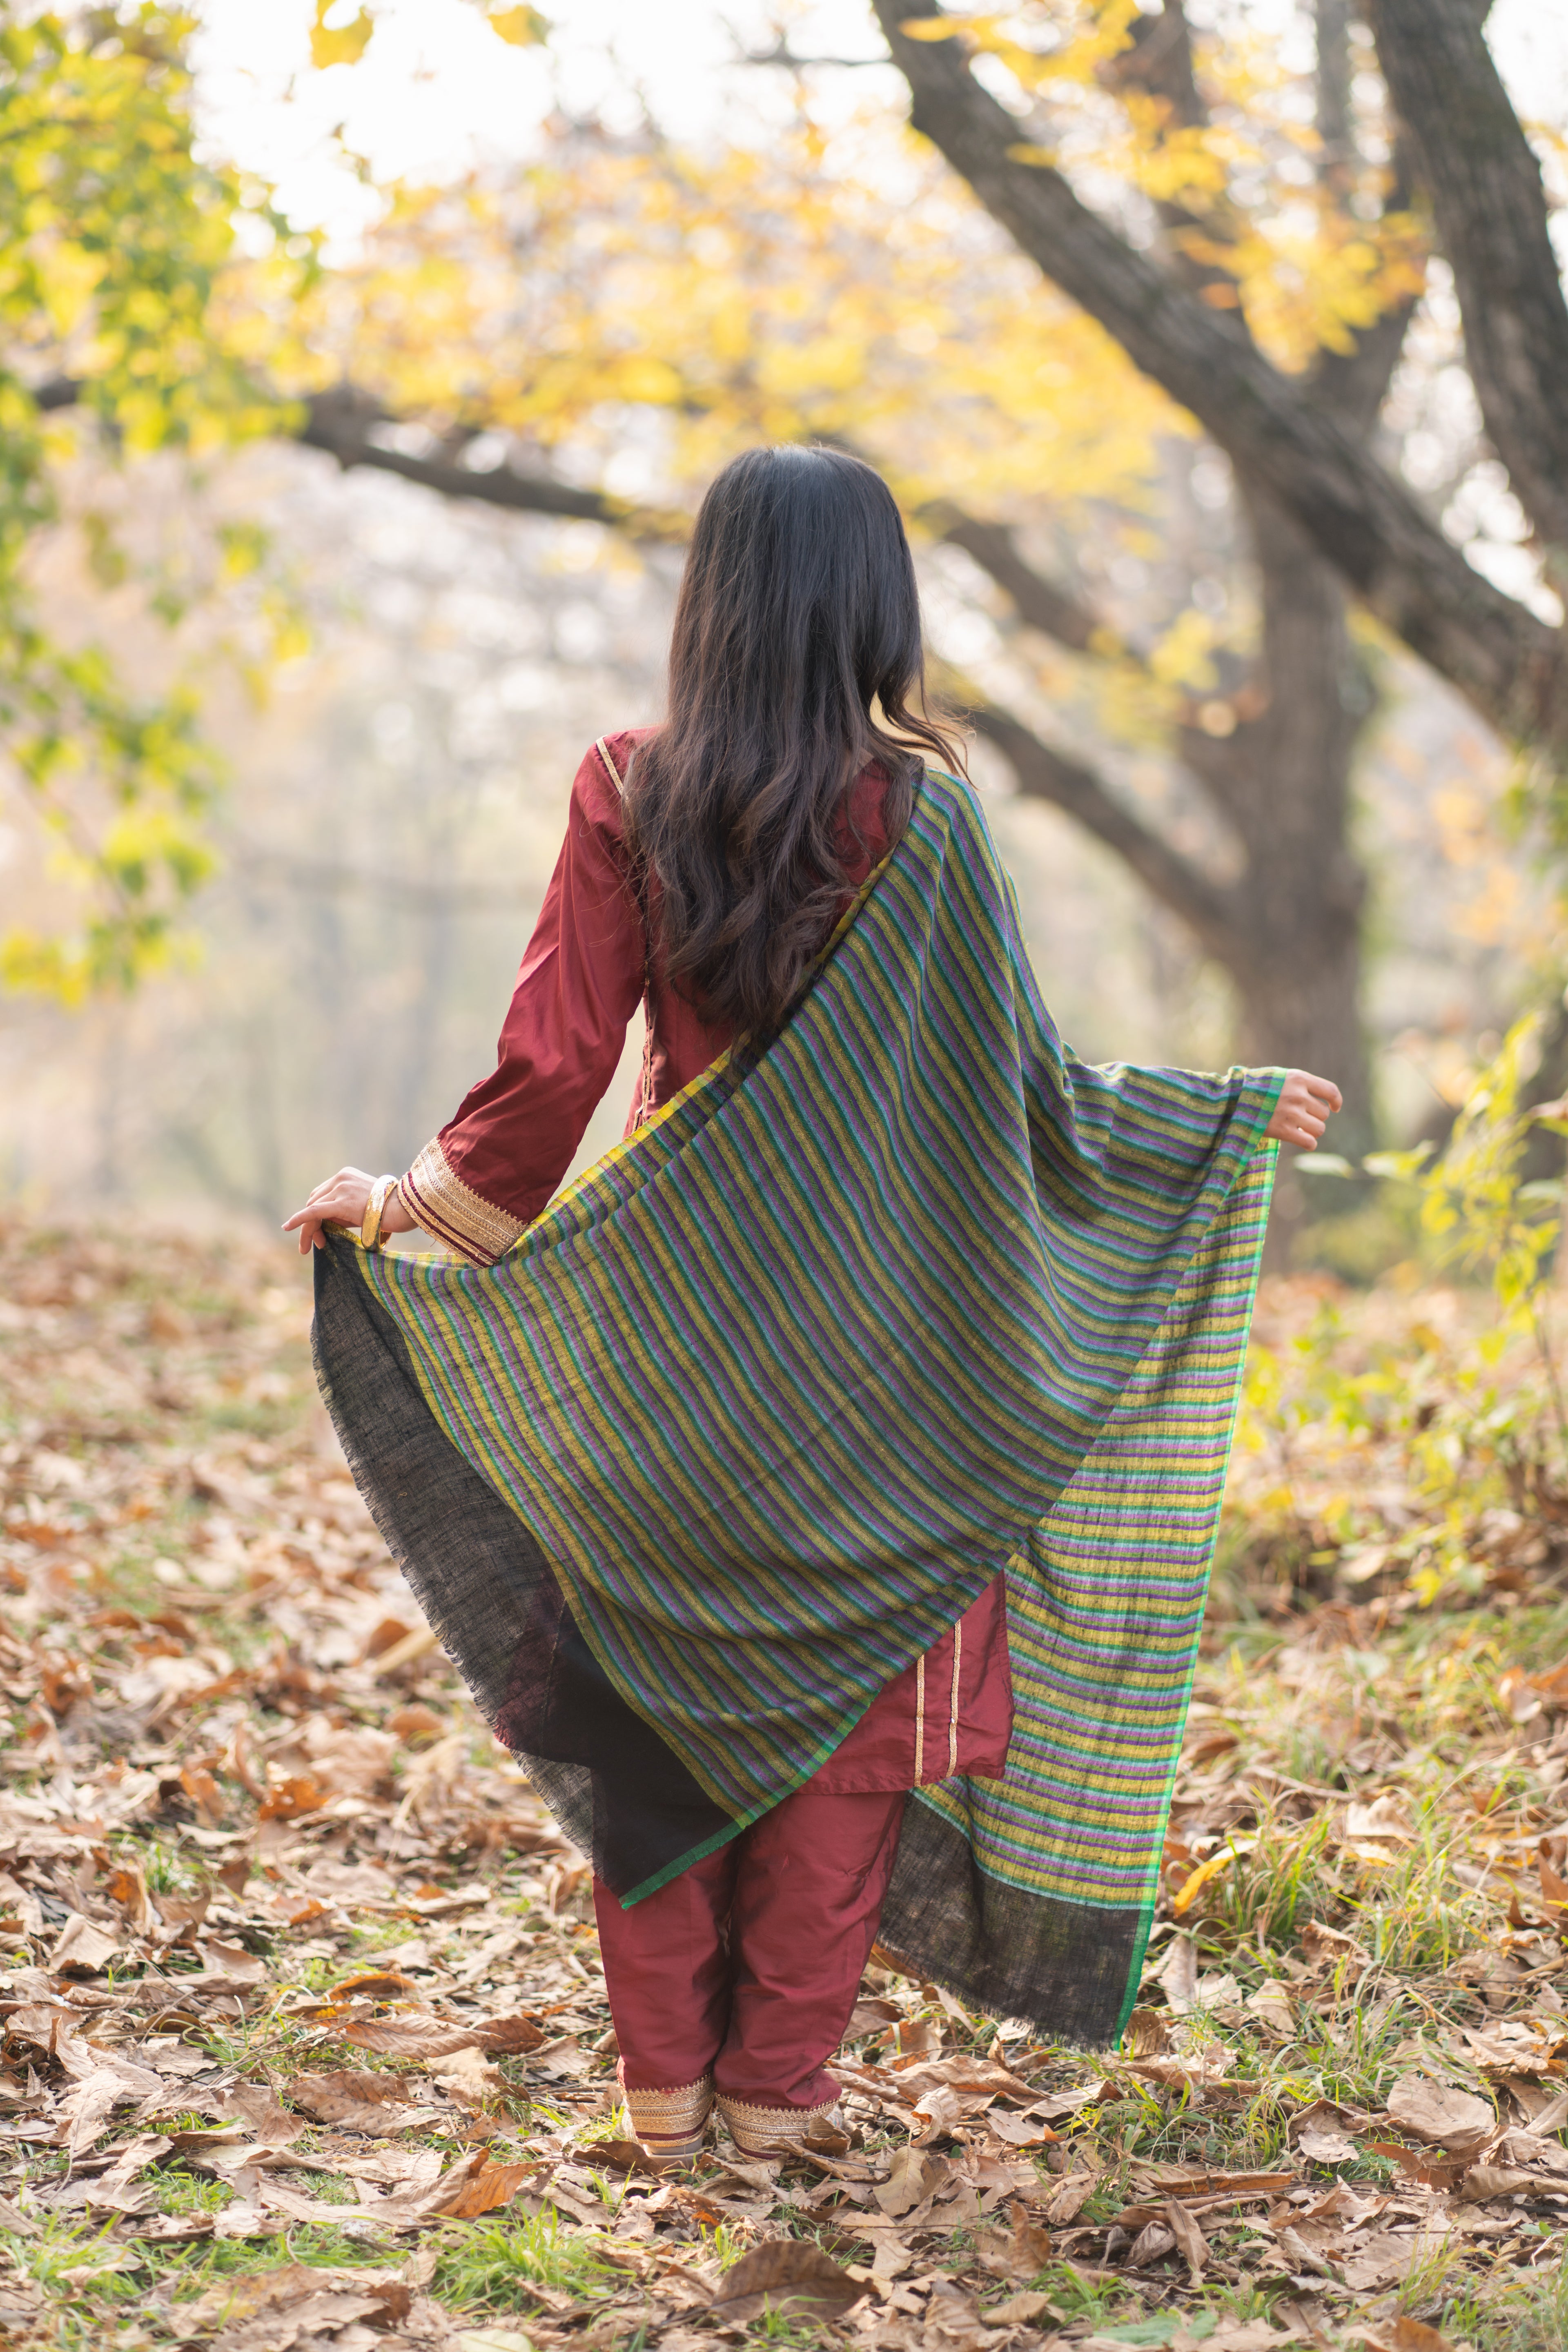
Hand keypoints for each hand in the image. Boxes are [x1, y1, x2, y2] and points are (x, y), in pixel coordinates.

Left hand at [283, 1166, 416, 1255]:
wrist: (407, 1208)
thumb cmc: (392, 1210)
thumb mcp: (364, 1205)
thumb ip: (345, 1209)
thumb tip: (328, 1224)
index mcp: (346, 1175)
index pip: (322, 1194)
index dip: (316, 1214)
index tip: (321, 1232)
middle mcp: (341, 1178)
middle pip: (314, 1201)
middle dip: (311, 1222)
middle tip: (317, 1243)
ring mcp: (340, 1188)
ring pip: (313, 1209)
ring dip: (309, 1229)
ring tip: (308, 1247)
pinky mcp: (341, 1202)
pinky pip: (314, 1212)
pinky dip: (299, 1220)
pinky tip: (288, 1227)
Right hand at [1264, 1070, 1341, 1150]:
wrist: (1232, 1098)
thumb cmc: (1257, 1087)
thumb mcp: (1280, 1077)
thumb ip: (1300, 1085)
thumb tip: (1324, 1101)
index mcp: (1299, 1078)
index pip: (1331, 1091)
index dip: (1336, 1102)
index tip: (1335, 1108)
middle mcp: (1298, 1095)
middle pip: (1323, 1113)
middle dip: (1315, 1117)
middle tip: (1301, 1118)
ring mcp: (1291, 1113)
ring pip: (1319, 1128)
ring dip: (1312, 1130)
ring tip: (1299, 1128)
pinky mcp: (1283, 1130)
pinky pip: (1310, 1142)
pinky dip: (1309, 1143)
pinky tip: (1303, 1140)